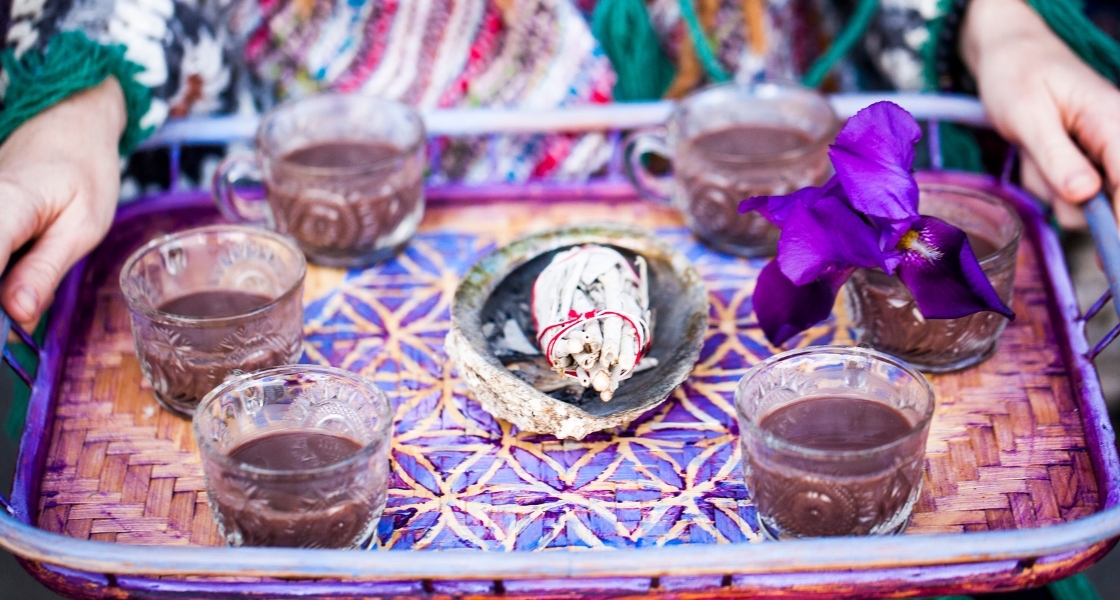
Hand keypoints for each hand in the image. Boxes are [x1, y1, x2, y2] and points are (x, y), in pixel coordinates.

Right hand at [0, 78, 125, 328]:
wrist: (67, 123)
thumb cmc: (84, 171)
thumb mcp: (82, 226)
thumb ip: (45, 269)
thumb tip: (17, 313)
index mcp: (5, 207)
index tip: (7, 330)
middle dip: (1, 302)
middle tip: (18, 323)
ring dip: (2, 289)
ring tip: (28, 288)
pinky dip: (3, 275)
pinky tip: (18, 279)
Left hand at [961, 0, 1119, 228]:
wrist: (1011, 58)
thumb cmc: (1019, 77)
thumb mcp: (1029, 115)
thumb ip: (1057, 156)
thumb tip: (1085, 195)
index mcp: (1115, 124)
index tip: (1113, 258)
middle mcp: (1117, 142)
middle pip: (1113, 202)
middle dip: (1076, 205)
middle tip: (1043, 175)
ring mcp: (1102, 156)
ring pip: (1082, 206)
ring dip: (1050, 192)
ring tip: (1032, 153)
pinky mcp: (1085, 166)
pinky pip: (1066, 196)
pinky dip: (1044, 185)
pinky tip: (1034, 157)